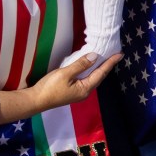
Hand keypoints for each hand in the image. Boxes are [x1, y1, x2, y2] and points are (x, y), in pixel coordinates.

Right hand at [1, 47, 118, 122]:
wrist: (36, 100)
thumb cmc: (50, 87)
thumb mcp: (65, 73)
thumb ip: (80, 65)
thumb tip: (95, 56)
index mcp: (86, 88)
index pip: (102, 73)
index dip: (110, 63)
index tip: (120, 54)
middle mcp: (85, 92)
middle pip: (99, 76)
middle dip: (107, 65)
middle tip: (114, 54)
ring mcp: (78, 92)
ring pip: (92, 78)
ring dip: (98, 68)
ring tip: (105, 59)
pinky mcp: (72, 91)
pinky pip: (85, 79)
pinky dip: (90, 71)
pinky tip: (89, 66)